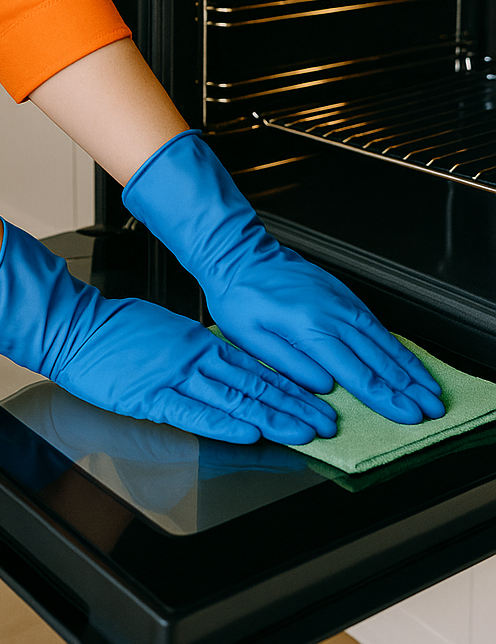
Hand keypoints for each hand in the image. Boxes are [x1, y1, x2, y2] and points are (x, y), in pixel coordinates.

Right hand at [0, 218, 337, 444]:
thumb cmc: (112, 327)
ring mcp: (173, 375)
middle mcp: (193, 356)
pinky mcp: (150, 395)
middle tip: (325, 421)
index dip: (287, 384)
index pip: (252, 366)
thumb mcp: (162, 327)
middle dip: (293, 405)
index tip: (313, 398)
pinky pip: (193, 411)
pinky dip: (223, 422)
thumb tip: (218, 357)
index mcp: (196, 340)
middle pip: (253, 383)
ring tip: (303, 431)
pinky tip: (247, 431)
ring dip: (271, 417)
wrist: (75, 326)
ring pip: (233, 398)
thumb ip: (192, 344)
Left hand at [122, 130, 445, 423]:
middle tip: (432, 410)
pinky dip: (395, 344)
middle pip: (378, 358)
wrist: (237, 253)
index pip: (355, 372)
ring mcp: (340, 301)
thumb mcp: (248, 337)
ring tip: (430, 389)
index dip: (385, 398)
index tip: (407, 415)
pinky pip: (375, 323)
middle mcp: (331, 314)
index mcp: (308, 328)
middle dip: (408, 388)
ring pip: (384, 340)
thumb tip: (325, 386)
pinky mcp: (341, 293)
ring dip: (409, 367)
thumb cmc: (237, 296)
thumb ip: (288, 364)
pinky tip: (406, 359)